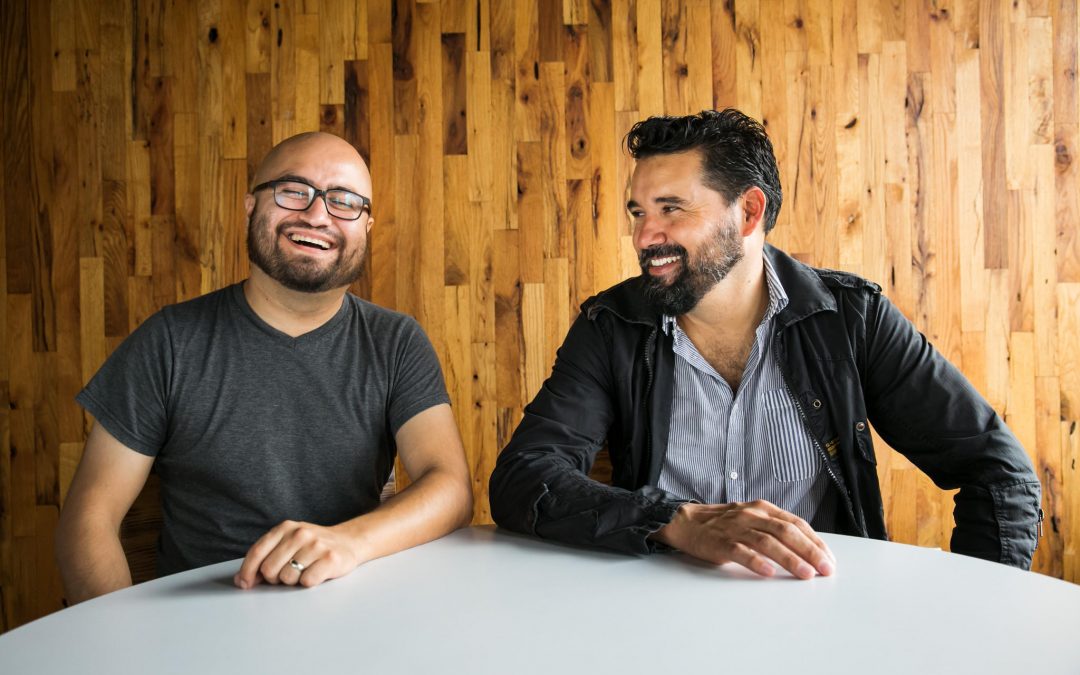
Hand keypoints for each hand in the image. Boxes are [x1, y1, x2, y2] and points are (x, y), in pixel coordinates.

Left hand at [233, 520, 365, 589]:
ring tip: (303, 571)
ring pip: (287, 578)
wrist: (349, 541)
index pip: (258, 551)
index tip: (244, 583)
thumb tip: (241, 580)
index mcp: (286, 527)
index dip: (247, 571)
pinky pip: (306, 582)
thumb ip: (265, 557)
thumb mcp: (288, 543)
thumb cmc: (313, 546)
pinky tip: (316, 573)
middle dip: (274, 578)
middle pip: (270, 569)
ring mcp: (316, 545)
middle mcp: (300, 533)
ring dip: (293, 581)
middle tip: (286, 573)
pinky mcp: (330, 559)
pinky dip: (308, 582)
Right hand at [652, 500, 835, 578]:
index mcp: (763, 509)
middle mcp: (751, 515)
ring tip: (804, 574)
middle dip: (809, 551)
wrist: (686, 522)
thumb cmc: (722, 524)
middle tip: (824, 569)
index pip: (795, 524)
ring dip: (789, 558)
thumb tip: (806, 549)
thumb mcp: (752, 518)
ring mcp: (735, 528)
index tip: (829, 559)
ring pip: (767, 541)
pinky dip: (755, 561)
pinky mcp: (720, 543)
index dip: (815, 541)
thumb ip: (775, 529)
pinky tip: (768, 572)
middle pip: (786, 532)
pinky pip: (740, 551)